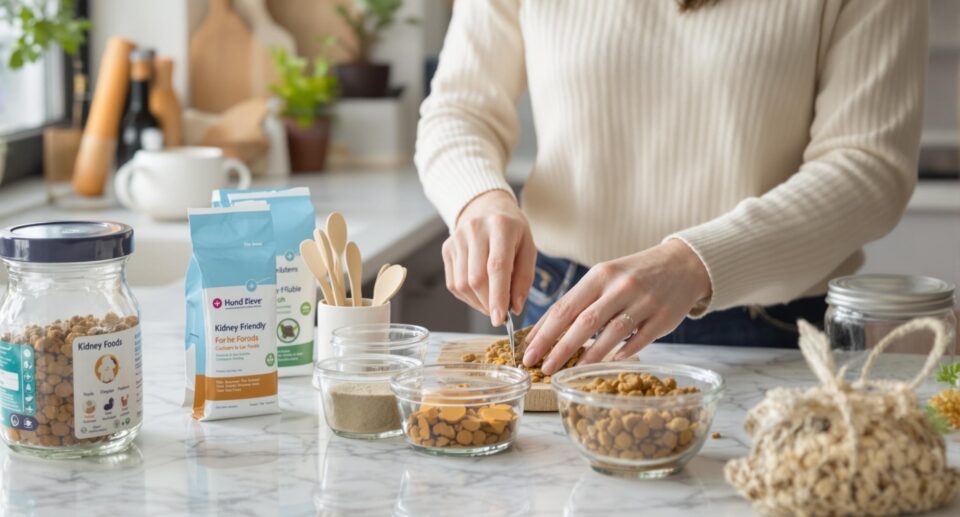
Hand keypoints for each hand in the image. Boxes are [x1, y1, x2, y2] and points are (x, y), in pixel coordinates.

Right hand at [442, 189, 536, 325]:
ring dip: (477, 302)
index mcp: (501, 226)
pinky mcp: (447, 249)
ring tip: (491, 302)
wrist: (486, 208)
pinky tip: (479, 293)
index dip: (498, 296)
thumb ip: (524, 278)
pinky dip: (467, 296)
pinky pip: (454, 283)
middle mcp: (475, 229)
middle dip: (488, 303)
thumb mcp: (528, 248)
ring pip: (462, 284)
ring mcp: (457, 238)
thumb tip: (514, 307)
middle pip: (476, 278)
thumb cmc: (512, 231)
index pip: (496, 266)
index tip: (500, 319)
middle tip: (500, 313)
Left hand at [522, 239, 710, 373]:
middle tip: (542, 367)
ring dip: (590, 355)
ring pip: (612, 332)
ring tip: (571, 371)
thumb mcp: (603, 278)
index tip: (528, 352)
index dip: (544, 332)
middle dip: (560, 347)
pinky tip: (612, 362)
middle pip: (584, 321)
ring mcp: (643, 301)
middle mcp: (620, 286)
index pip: (565, 307)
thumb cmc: (632, 275)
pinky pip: (641, 337)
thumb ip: (577, 302)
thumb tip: (542, 331)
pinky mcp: (663, 316)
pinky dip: (625, 351)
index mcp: (599, 276)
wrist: (681, 264)